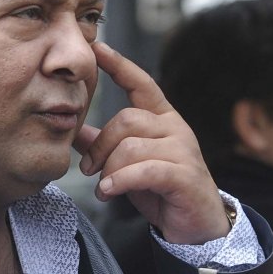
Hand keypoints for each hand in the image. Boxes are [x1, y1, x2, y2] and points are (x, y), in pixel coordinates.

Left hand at [73, 42, 231, 243]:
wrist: (198, 224)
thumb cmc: (163, 190)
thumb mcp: (129, 163)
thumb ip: (105, 144)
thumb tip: (74, 129)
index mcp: (163, 119)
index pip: (141, 84)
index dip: (119, 66)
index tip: (97, 48)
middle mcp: (175, 128)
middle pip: (126, 120)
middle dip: (100, 146)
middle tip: (89, 170)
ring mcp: (183, 150)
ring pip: (131, 146)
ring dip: (109, 170)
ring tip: (104, 188)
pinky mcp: (184, 175)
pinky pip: (145, 170)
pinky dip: (121, 181)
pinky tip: (109, 192)